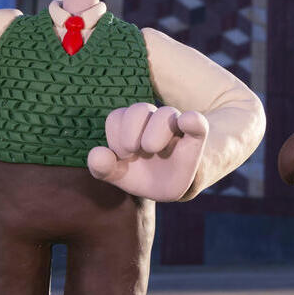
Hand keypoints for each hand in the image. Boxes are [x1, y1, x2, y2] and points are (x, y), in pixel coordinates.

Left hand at [87, 102, 208, 200]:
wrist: (173, 184)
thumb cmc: (144, 175)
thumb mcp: (120, 175)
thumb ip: (103, 168)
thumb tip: (96, 153)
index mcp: (132, 126)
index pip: (118, 117)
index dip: (115, 136)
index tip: (122, 156)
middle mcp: (153, 121)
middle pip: (139, 109)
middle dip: (130, 134)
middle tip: (133, 153)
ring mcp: (177, 126)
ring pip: (165, 114)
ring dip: (154, 134)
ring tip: (154, 151)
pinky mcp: (196, 135)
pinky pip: (196, 121)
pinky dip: (191, 121)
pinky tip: (186, 123)